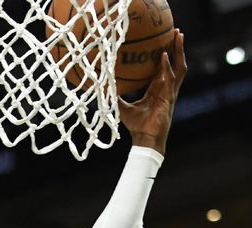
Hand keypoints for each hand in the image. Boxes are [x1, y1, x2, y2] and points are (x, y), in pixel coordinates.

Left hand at [118, 28, 187, 155]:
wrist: (145, 138)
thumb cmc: (136, 126)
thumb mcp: (123, 108)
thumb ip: (116, 98)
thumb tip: (103, 89)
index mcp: (158, 89)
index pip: (164, 68)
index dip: (166, 55)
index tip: (165, 42)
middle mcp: (167, 88)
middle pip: (176, 64)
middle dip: (177, 48)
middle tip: (177, 33)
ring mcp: (170, 92)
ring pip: (179, 67)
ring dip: (179, 52)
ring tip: (178, 37)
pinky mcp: (169, 97)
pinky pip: (169, 79)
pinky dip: (166, 67)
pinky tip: (163, 56)